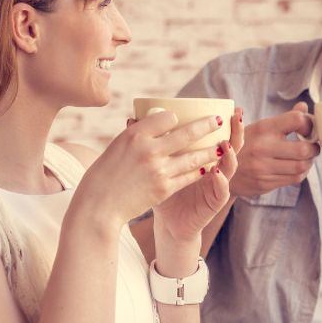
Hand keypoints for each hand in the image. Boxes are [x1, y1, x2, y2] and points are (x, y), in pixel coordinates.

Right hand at [73, 111, 223, 226]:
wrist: (99, 205)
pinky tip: (208, 167)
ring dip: (210, 151)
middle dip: (207, 126)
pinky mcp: (164, 188)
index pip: (166, 117)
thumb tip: (156, 121)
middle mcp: (149, 149)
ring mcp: (158, 170)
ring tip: (222, 146)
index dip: (176, 117)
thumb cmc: (105, 174)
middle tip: (219, 120)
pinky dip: (199, 171)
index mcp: (135, 134)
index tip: (181, 118)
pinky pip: (188, 177)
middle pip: (187, 133)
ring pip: (193, 157)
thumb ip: (137, 134)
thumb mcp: (118, 146)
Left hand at [153, 107, 244, 243]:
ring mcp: (217, 185)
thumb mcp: (158, 164)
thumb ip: (151, 142)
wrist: (169, 222)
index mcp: (204, 156)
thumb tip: (131, 118)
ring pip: (231, 167)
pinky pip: (222, 191)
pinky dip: (221, 181)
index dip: (228, 123)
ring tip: (226, 144)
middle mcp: (216, 168)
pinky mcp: (214, 202)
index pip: (220, 135)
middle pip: (232, 146)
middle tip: (237, 116)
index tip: (230, 107)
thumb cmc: (162, 190)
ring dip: (231, 155)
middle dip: (237, 131)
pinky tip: (216, 171)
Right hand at [229, 102, 319, 196]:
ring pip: (301, 166)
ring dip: (309, 162)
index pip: (297, 120)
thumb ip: (284, 119)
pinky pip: (294, 179)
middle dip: (314, 148)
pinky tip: (296, 168)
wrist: (221, 171)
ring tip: (305, 158)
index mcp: (263, 128)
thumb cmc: (245, 145)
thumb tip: (303, 107)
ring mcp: (263, 168)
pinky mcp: (265, 183)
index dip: (309, 124)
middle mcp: (263, 148)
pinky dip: (301, 173)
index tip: (307, 128)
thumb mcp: (259, 127)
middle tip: (313, 146)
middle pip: (304, 149)